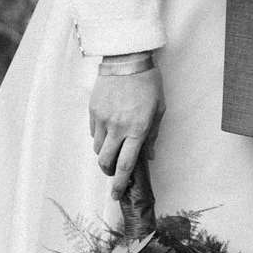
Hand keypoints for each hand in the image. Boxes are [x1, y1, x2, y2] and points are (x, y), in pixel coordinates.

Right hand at [89, 56, 164, 194]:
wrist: (127, 59)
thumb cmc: (148, 83)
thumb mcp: (159, 109)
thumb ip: (153, 134)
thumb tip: (149, 156)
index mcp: (137, 129)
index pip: (126, 165)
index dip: (120, 183)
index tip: (116, 194)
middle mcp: (118, 128)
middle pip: (105, 161)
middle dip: (108, 172)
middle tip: (112, 172)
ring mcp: (103, 119)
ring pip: (97, 148)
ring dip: (104, 153)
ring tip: (113, 146)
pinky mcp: (93, 110)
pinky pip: (93, 132)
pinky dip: (99, 136)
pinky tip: (108, 129)